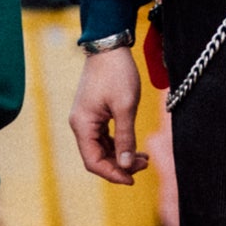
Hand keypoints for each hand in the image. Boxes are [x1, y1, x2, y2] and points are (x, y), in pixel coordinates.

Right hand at [69, 41, 147, 185]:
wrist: (109, 46)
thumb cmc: (117, 73)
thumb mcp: (126, 107)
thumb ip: (126, 138)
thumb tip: (127, 165)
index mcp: (83, 125)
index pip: (93, 161)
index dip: (112, 174)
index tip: (133, 179)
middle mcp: (80, 124)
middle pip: (97, 157)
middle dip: (120, 165)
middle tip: (145, 165)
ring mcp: (86, 119)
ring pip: (102, 148)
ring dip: (121, 156)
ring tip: (145, 158)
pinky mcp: (94, 113)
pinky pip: (104, 137)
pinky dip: (119, 144)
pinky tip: (136, 148)